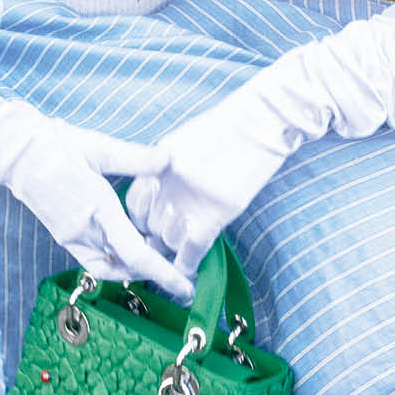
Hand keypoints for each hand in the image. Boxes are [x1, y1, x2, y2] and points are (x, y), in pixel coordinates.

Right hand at [0, 95, 193, 299]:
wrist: (16, 153)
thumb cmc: (56, 146)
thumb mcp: (99, 148)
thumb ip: (136, 158)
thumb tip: (168, 158)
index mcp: (97, 208)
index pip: (135, 252)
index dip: (163, 272)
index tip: (184, 286)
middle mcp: (84, 230)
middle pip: (127, 265)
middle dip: (155, 271)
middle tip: (181, 269)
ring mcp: (71, 236)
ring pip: (111, 266)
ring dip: (135, 266)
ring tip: (157, 254)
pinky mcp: (63, 236)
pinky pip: (94, 260)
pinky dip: (115, 260)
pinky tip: (128, 248)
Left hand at [128, 18, 394, 278]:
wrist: (261, 120)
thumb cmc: (227, 126)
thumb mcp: (185, 141)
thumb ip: (167, 167)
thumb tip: (159, 187)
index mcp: (157, 163)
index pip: (133, 202)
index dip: (138, 219)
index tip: (144, 230)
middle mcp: (167, 184)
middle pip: (147, 225)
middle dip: (151, 239)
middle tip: (154, 253)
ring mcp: (190, 199)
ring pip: (167, 241)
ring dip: (169, 252)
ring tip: (171, 263)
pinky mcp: (216, 214)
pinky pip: (192, 250)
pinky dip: (188, 264)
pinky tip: (188, 274)